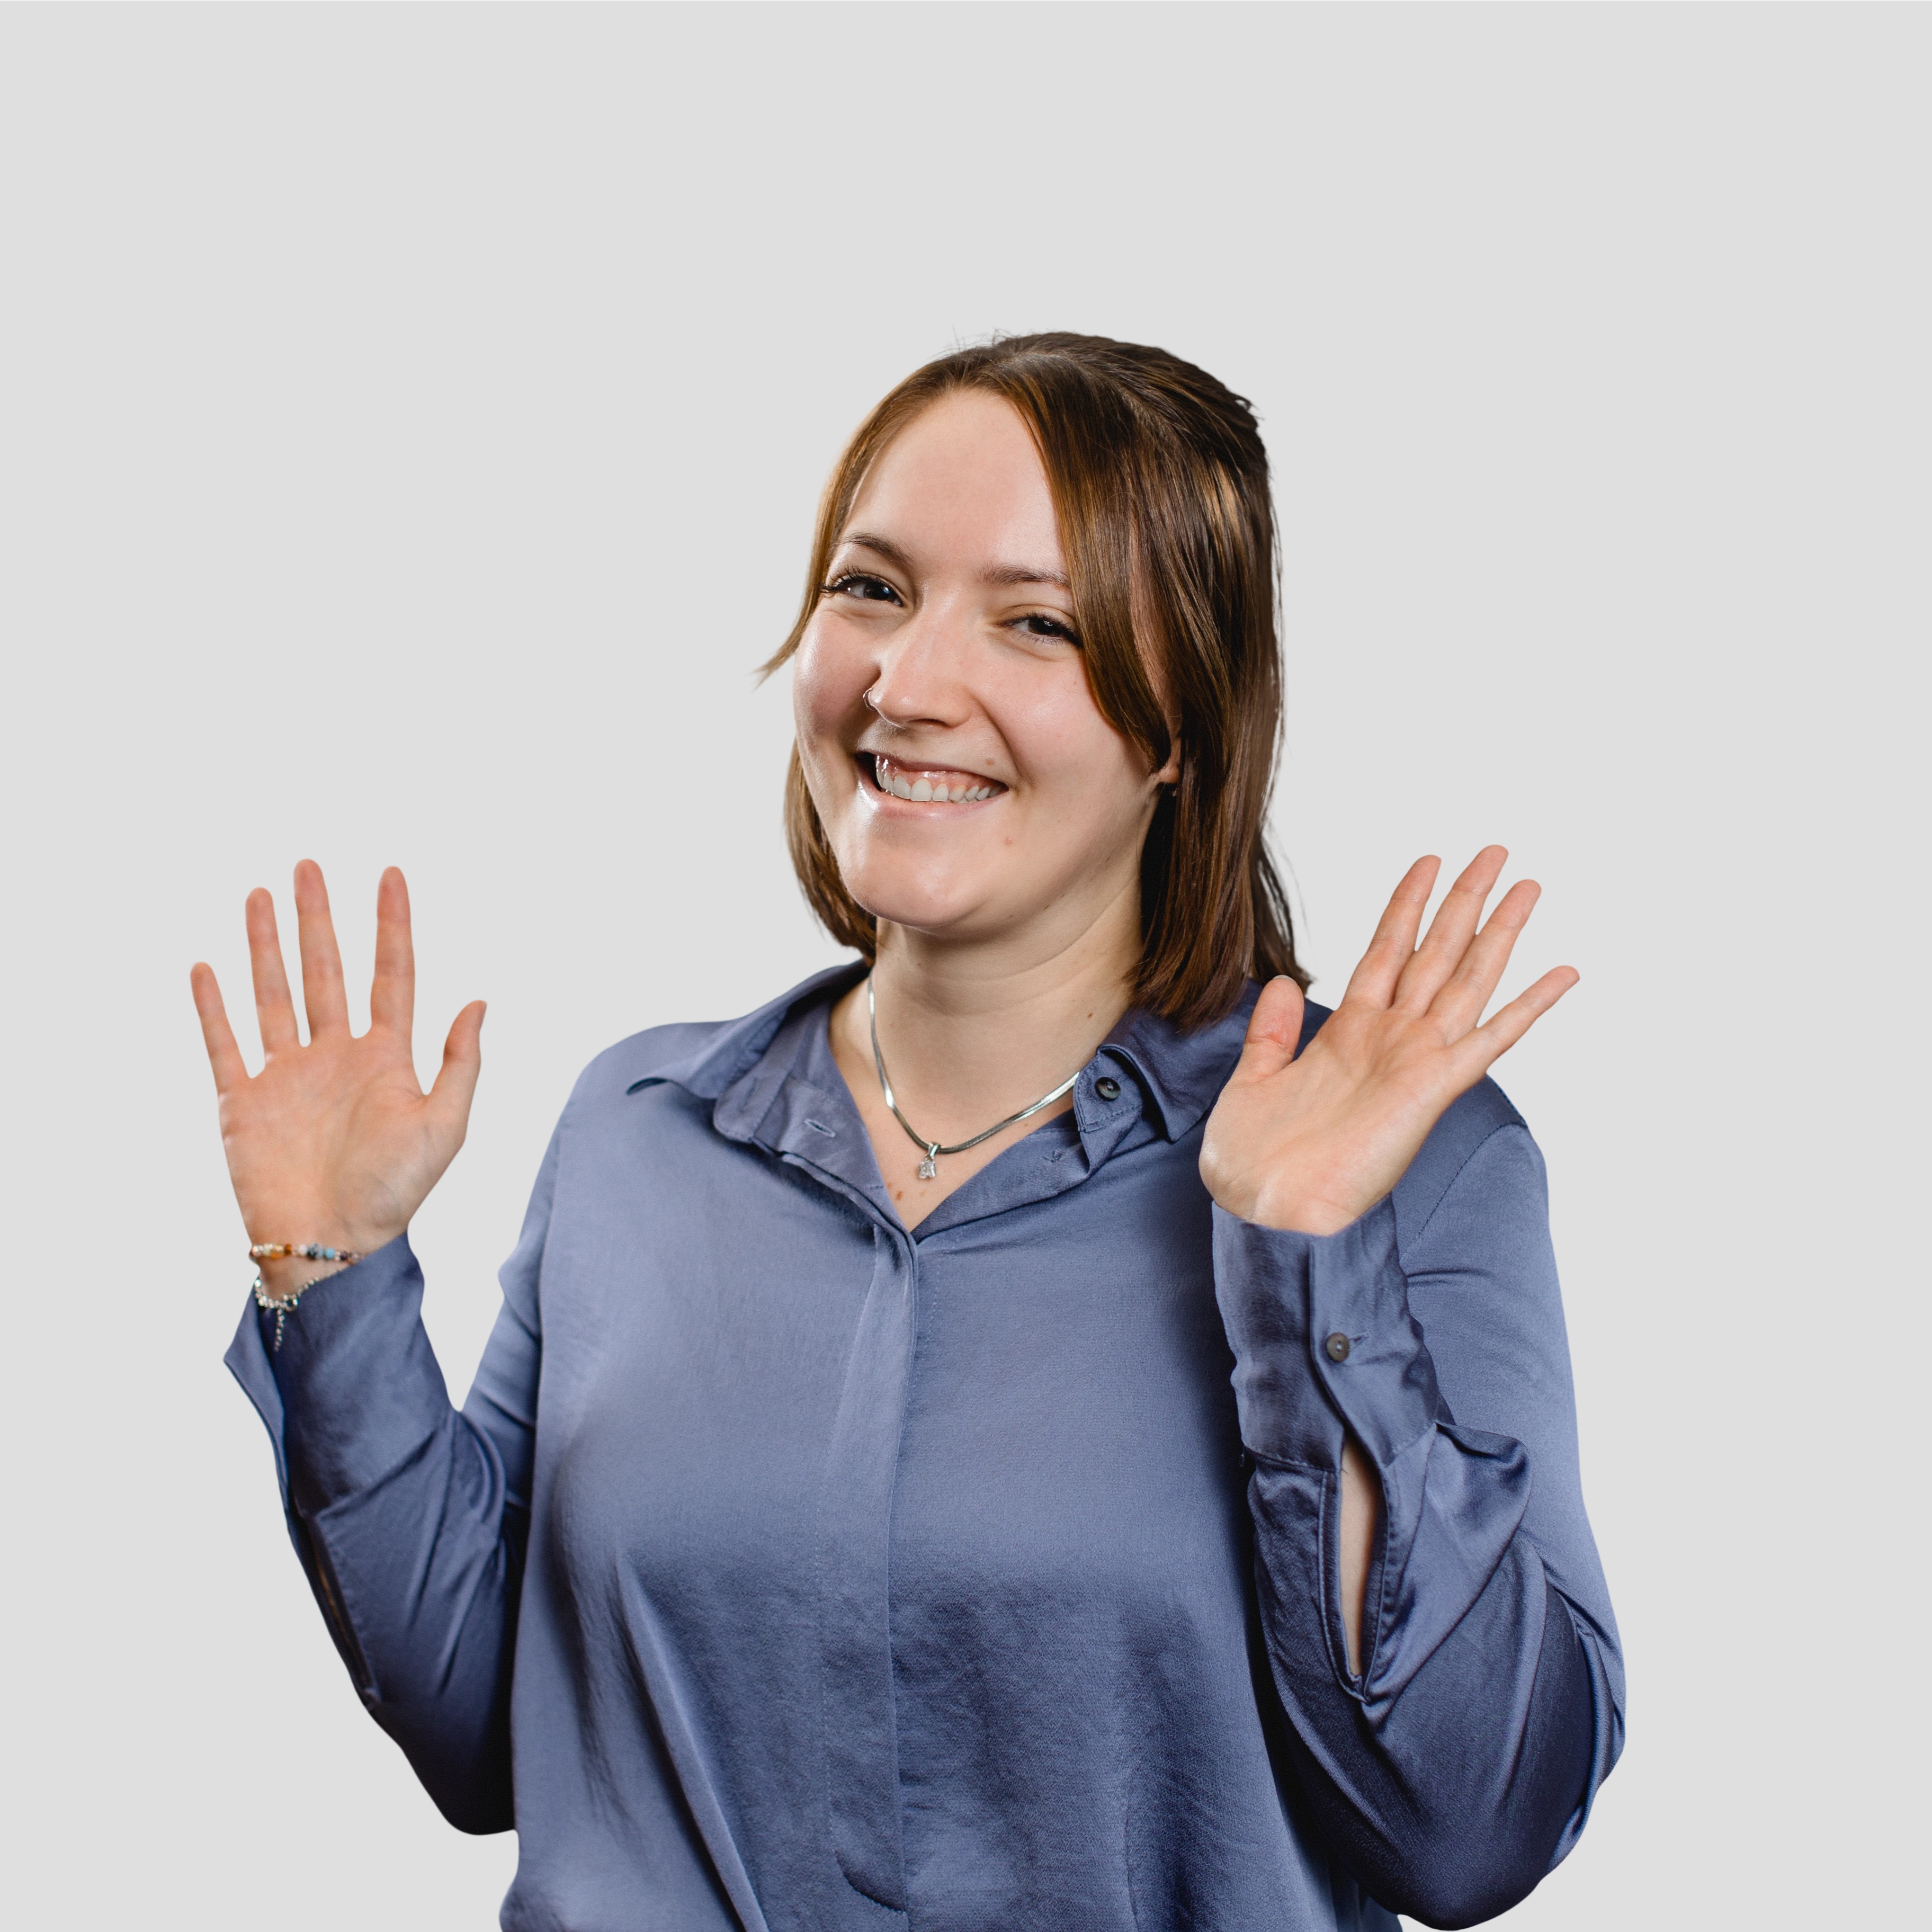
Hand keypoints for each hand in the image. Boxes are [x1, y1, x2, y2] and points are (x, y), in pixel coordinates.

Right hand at [190, 862, 484, 1287]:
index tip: (390, 874)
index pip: (391, 974)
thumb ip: (460, 1062)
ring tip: (259, 894)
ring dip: (265, 945)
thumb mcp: (446, 1127)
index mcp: (386, 1058)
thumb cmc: (393, 1195)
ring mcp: (287, 1075)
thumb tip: (480, 1000)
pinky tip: (206, 967)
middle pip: (326, 971)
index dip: (392, 924)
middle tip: (308, 865)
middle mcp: (335, 1057)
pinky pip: (224, 1044)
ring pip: (274, 994)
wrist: (332, 1245)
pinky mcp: (243, 1101)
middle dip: (318, 918)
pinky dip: (213, 1007)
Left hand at [1200, 847, 1575, 1235]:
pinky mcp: (1434, 1088)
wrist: (1265, 1211)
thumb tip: (1286, 982)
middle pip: (1436, 952)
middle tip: (1496, 851)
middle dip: (1465, 900)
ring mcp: (1416, 1061)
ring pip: (1467, 979)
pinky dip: (1528, 1005)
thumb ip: (1272, 1033)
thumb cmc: (1254, 1162)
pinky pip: (1490, 1038)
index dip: (1406, 905)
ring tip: (1529, 884)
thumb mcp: (1252, 1081)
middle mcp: (1390, 1040)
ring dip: (1499, 931)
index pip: (1385, 951)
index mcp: (1348, 1034)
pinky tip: (1562, 972)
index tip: (1428, 861)